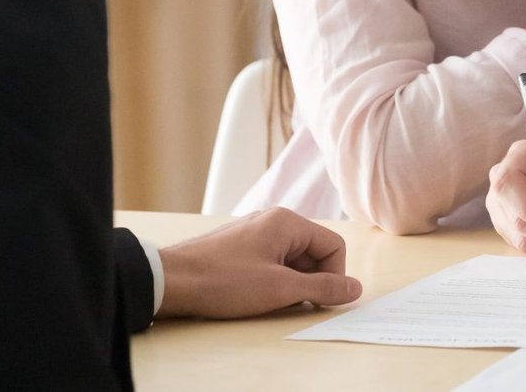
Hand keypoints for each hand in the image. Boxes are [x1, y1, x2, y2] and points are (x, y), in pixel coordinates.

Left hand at [156, 208, 362, 318]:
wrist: (170, 281)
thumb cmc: (223, 281)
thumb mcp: (280, 290)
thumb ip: (323, 287)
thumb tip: (355, 288)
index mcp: (288, 223)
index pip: (333, 246)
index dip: (334, 276)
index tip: (320, 300)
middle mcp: (273, 221)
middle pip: (313, 252)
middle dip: (309, 281)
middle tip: (291, 303)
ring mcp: (255, 233)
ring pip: (291, 259)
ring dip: (290, 283)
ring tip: (269, 300)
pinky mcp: (240, 247)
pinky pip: (271, 261)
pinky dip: (272, 280)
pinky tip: (254, 296)